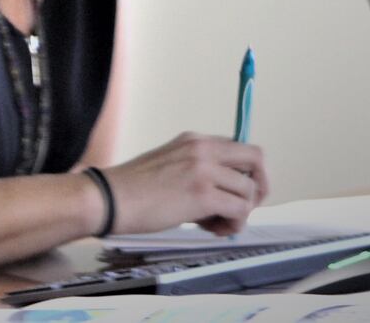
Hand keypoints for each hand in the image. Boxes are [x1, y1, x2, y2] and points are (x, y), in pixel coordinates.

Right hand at [102, 132, 268, 235]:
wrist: (110, 198)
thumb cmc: (133, 189)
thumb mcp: (170, 164)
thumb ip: (198, 169)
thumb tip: (224, 192)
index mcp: (194, 140)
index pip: (239, 148)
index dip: (245, 172)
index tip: (237, 192)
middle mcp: (203, 148)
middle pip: (256, 158)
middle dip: (258, 186)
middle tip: (242, 207)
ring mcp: (204, 169)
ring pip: (249, 190)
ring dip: (240, 213)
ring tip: (216, 224)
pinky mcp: (203, 194)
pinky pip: (239, 209)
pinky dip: (233, 224)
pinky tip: (212, 228)